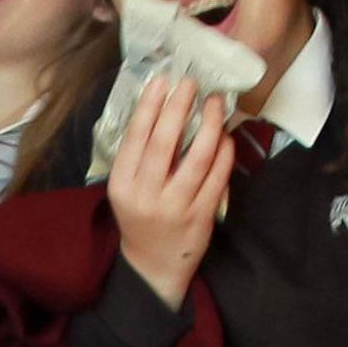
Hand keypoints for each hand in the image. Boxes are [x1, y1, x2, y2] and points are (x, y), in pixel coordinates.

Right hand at [107, 72, 236, 305]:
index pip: (136, 138)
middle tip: (192, 83)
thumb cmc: (140, 217)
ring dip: (208, 127)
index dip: (149, 107)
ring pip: (196, 160)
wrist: (153, 265)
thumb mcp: (127, 189)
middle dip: (179, 109)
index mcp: (122, 185)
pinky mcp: (200, 218)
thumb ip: (139, 156)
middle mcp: (146, 196)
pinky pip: (216, 180)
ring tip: (215, 104)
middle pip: (164, 145)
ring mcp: (175, 208)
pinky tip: (226, 137)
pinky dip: (223, 155)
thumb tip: (159, 107)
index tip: (163, 81)